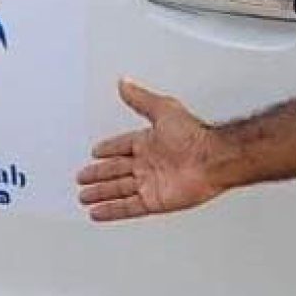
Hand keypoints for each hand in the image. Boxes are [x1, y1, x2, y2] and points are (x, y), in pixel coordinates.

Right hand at [77, 78, 222, 221]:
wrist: (212, 160)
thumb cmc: (194, 135)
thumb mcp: (164, 109)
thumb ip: (141, 98)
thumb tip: (125, 83)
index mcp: (150, 141)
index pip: (123, 146)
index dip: (109, 149)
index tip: (96, 152)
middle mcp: (149, 162)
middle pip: (117, 170)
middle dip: (99, 174)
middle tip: (83, 176)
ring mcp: (151, 183)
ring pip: (118, 189)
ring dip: (101, 193)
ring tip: (84, 196)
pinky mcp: (154, 201)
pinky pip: (127, 208)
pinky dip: (111, 211)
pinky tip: (98, 212)